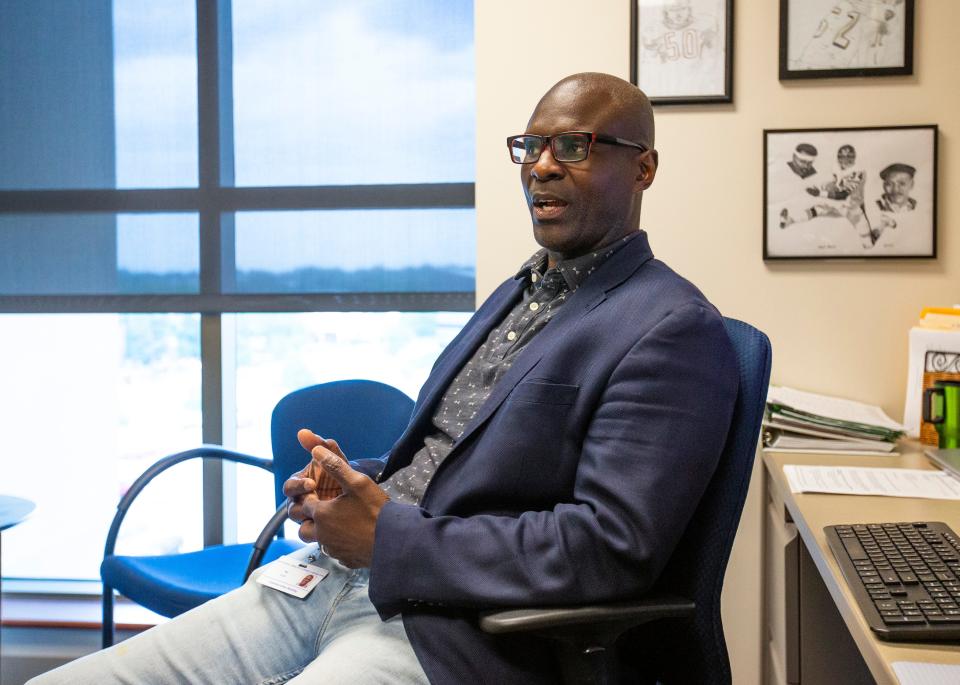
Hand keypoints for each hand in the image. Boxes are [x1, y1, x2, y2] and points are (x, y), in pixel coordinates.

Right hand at [283, 430, 347, 524]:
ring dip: (309, 518)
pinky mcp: (318, 529)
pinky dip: (319, 530)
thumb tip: (303, 432)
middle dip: (302, 504)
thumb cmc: (343, 475)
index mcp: (301, 484)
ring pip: (299, 522)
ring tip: (325, 513)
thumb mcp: (336, 460)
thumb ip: (321, 445)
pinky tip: (331, 525)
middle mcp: (302, 501)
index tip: (310, 484)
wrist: (361, 495)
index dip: (297, 486)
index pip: (289, 486)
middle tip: (316, 501)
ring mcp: (309, 516)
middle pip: (290, 507)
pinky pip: (311, 533)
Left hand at [299, 445, 389, 567]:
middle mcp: (322, 534)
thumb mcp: (357, 482)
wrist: (394, 540)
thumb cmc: (376, 510)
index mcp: (322, 514)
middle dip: (309, 519)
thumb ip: (335, 465)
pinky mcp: (344, 559)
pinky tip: (351, 535)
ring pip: (317, 541)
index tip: (320, 492)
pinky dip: (337, 543)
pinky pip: (333, 551)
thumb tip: (317, 450)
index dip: (310, 497)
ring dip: (322, 532)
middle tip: (325, 510)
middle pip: (303, 528)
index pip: (304, 504)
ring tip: (338, 522)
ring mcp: (333, 549)